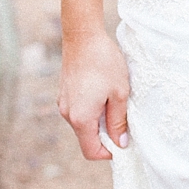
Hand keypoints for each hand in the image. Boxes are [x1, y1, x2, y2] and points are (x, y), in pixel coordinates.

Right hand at [58, 30, 129, 159]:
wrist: (83, 36)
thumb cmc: (104, 63)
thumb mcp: (119, 93)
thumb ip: (119, 121)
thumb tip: (121, 143)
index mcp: (81, 118)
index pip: (92, 151)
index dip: (109, 152)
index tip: (124, 141)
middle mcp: (68, 114)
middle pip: (87, 139)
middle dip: (106, 135)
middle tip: (123, 119)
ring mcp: (64, 104)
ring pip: (83, 125)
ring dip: (99, 121)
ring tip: (114, 101)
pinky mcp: (64, 95)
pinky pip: (79, 112)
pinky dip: (91, 111)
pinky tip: (103, 93)